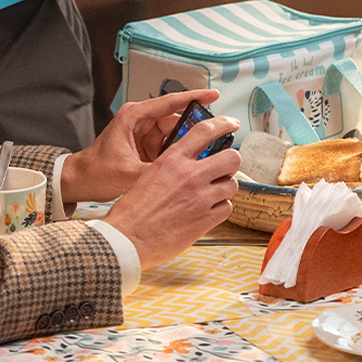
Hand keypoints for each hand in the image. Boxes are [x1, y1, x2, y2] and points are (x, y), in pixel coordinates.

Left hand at [62, 89, 219, 203]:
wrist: (80, 181)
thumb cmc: (96, 172)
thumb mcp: (129, 174)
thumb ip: (157, 172)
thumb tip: (183, 174)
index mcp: (134, 116)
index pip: (170, 102)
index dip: (194, 97)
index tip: (214, 93)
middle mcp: (140, 120)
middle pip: (176, 118)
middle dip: (196, 127)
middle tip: (217, 136)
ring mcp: (144, 133)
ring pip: (175, 133)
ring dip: (188, 143)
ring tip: (207, 153)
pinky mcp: (146, 146)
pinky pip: (169, 145)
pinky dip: (179, 153)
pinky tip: (191, 162)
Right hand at [98, 115, 241, 268]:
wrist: (128, 238)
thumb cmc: (133, 210)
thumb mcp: (149, 174)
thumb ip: (173, 165)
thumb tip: (191, 160)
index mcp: (172, 160)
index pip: (205, 131)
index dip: (223, 124)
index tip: (231, 124)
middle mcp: (190, 175)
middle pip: (231, 157)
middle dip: (230, 162)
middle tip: (224, 168)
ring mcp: (200, 198)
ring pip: (232, 184)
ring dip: (224, 188)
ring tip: (212, 193)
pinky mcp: (205, 220)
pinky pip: (227, 208)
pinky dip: (220, 208)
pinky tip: (207, 211)